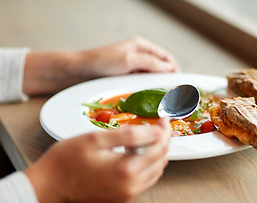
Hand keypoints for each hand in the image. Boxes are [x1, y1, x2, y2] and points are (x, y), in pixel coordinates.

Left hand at [23, 37, 178, 94]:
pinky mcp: (124, 79)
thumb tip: (170, 70)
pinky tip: (147, 101)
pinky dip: (146, 92)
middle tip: (172, 96)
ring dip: (156, 88)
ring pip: (150, 79)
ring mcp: (131, 68)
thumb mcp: (128, 59)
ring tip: (162, 101)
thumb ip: (150, 63)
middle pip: (160, 69)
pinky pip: (140, 85)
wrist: (77, 71)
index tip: (179, 85)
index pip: (166, 58)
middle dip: (167, 81)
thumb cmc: (101, 61)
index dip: (174, 71)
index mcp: (141, 46)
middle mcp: (138, 56)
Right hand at [24, 118, 171, 202]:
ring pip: (155, 171)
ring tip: (146, 138)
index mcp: (126, 170)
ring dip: (155, 153)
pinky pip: (144, 181)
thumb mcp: (95, 139)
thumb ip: (128, 135)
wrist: (47, 187)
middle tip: (157, 126)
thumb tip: (153, 131)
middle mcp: (131, 186)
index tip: (163, 119)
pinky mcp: (122, 198)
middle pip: (161, 160)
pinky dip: (146, 165)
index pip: (160, 148)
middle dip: (162, 140)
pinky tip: (134, 153)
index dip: (164, 131)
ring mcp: (127, 194)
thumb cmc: (65, 162)